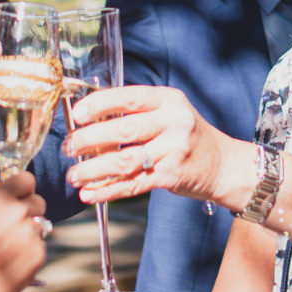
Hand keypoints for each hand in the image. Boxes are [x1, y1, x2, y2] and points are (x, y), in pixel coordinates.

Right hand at [0, 173, 50, 291]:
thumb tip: (4, 207)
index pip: (26, 180)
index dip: (22, 191)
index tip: (17, 200)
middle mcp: (18, 211)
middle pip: (38, 203)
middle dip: (28, 214)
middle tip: (11, 231)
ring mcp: (30, 233)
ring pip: (40, 227)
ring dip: (28, 236)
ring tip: (5, 254)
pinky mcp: (38, 256)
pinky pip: (39, 248)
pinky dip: (29, 256)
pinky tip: (8, 267)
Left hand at [61, 85, 246, 205]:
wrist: (223, 164)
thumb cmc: (186, 135)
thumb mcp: (169, 113)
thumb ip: (137, 112)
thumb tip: (87, 120)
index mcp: (169, 100)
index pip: (130, 97)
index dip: (100, 104)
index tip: (77, 114)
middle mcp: (174, 122)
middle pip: (124, 130)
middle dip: (89, 140)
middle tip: (68, 148)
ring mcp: (174, 150)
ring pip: (125, 161)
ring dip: (93, 170)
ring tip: (73, 176)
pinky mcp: (172, 176)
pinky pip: (133, 184)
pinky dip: (107, 191)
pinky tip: (89, 194)